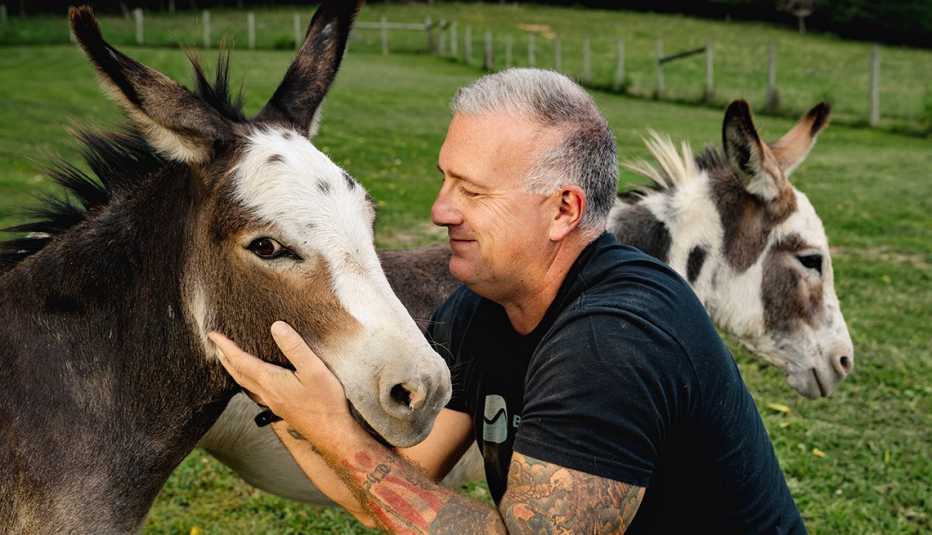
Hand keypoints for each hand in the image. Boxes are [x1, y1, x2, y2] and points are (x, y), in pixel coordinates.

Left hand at [208, 321, 357, 447]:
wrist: (331, 434)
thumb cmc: (325, 401)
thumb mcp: (314, 369)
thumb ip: (295, 347)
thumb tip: (276, 326)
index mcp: (270, 381)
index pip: (241, 361)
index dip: (226, 347)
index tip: (212, 334)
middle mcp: (266, 393)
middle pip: (238, 374)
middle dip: (224, 357)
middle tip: (215, 344)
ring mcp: (272, 403)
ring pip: (244, 384)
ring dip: (233, 370)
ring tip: (228, 360)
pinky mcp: (280, 409)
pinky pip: (254, 392)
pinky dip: (246, 382)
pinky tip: (253, 383)